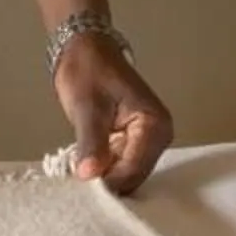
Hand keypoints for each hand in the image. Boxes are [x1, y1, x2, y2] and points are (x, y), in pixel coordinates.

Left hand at [54, 34, 172, 195]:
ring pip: (127, 174)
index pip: (134, 168)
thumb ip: (91, 143)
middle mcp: (159, 136)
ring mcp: (147, 141)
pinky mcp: (134, 142)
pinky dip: (104, 169)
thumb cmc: (87, 71)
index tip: (81, 187)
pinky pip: (121, 165)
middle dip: (107, 181)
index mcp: (155, 125)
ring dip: (104, 177)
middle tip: (77, 185)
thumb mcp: (87, 107)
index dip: (108, 181)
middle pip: (134, 175)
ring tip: (79, 176)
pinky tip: (86, 168)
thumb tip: (90, 175)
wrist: (84, 48)